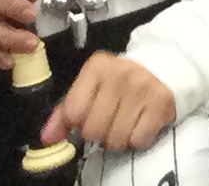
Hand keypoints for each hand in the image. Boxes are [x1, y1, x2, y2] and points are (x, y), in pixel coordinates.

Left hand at [48, 50, 176, 153]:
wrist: (161, 68)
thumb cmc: (118, 83)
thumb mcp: (90, 88)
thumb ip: (65, 112)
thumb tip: (47, 138)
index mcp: (96, 68)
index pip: (74, 112)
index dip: (78, 122)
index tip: (88, 115)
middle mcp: (119, 75)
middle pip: (94, 130)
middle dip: (99, 133)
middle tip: (109, 122)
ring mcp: (141, 88)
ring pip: (116, 139)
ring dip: (118, 139)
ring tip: (124, 124)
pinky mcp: (160, 103)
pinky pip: (138, 140)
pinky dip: (138, 139)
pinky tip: (140, 125)